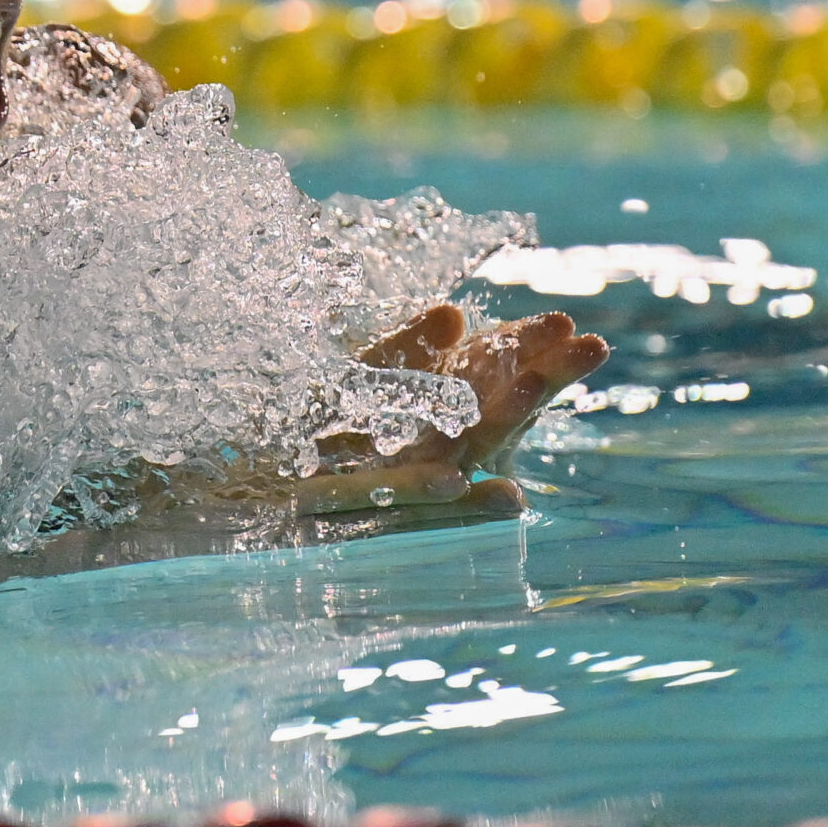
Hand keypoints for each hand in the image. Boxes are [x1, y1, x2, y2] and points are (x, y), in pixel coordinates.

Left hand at [295, 304, 607, 516]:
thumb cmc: (301, 426)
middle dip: (540, 379)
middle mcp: (432, 446)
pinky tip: (476, 485)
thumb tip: (456, 314)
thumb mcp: (355, 377)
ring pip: (458, 450)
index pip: (490, 368)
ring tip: (533, 391)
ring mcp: (404, 482)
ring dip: (498, 421)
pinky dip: (438, 496)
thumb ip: (404, 349)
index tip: (570, 324)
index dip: (529, 347)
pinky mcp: (355, 512)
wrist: (237, 482)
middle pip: (493, 410)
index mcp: (434, 405)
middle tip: (590, 346)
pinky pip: (399, 503)